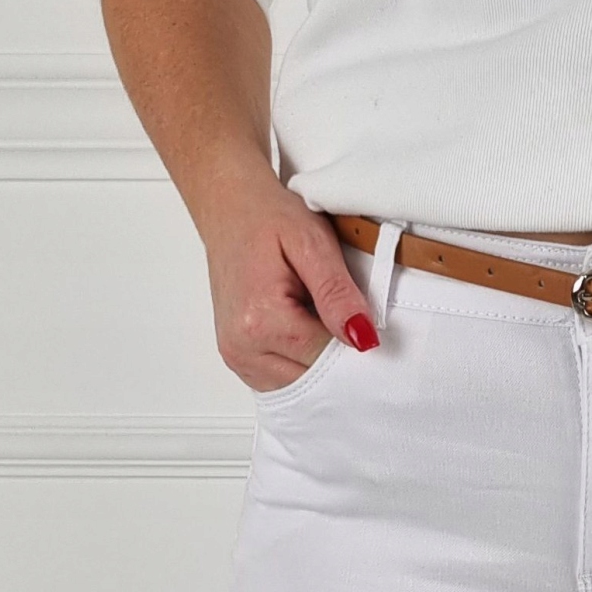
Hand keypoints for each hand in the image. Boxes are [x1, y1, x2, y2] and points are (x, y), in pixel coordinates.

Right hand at [197, 162, 380, 389]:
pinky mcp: (239, 361)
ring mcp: (237, 358)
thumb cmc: (267, 217)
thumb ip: (337, 294)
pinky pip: (284, 379)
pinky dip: (299, 359)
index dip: (350, 335)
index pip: (327, 356)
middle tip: (330, 305)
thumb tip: (363, 339)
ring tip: (310, 311)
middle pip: (314, 376)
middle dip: (333, 348)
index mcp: (259, 320)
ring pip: (301, 383)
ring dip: (315, 355)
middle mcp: (242, 348)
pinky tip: (298, 326)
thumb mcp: (312, 243)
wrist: (229, 208)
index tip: (353, 307)